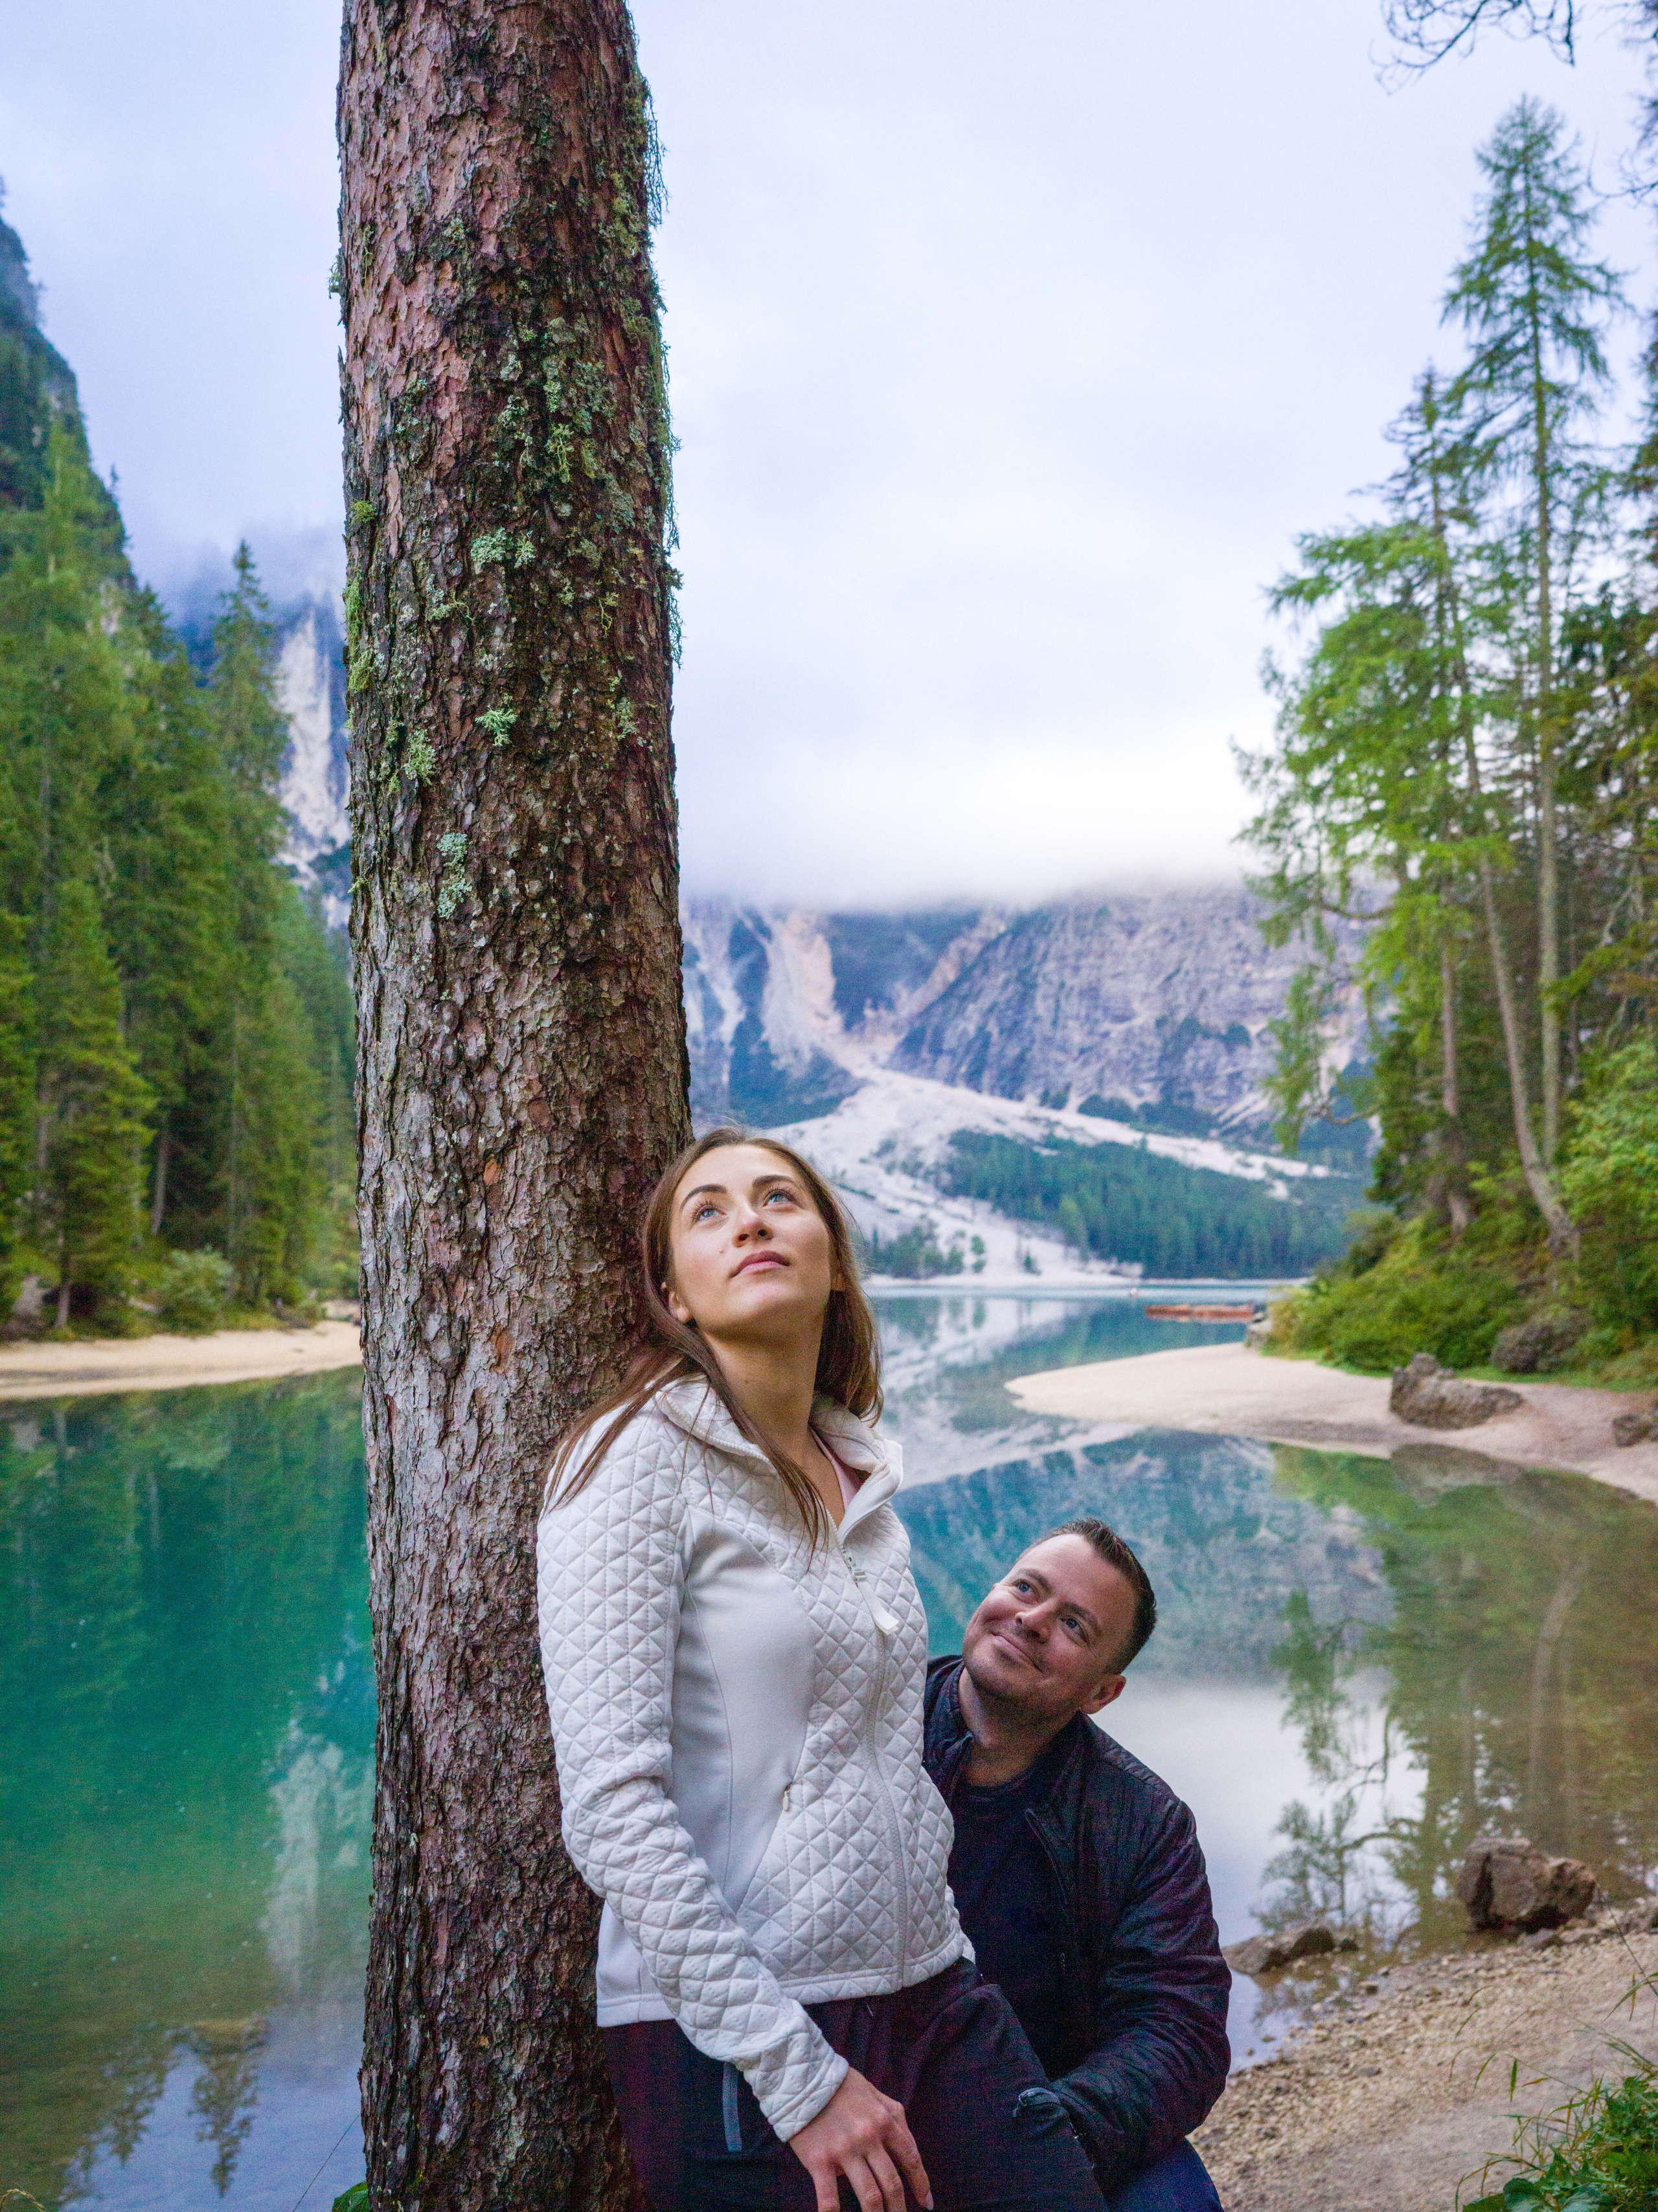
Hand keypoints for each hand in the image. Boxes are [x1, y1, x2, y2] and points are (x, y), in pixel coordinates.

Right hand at [786, 2066, 933, 2211]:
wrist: (802, 2076)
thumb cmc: (841, 2086)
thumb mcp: (875, 2093)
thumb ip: (894, 2117)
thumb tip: (908, 2146)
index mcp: (884, 2120)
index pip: (910, 2158)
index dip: (921, 2184)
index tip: (926, 2203)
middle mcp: (868, 2137)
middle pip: (892, 2183)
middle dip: (900, 2209)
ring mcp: (844, 2151)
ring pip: (869, 2196)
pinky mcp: (819, 2161)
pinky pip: (830, 2199)